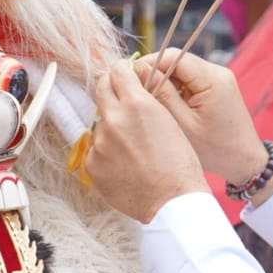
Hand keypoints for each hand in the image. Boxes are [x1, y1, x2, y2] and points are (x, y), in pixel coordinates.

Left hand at [83, 60, 206, 223]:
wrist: (173, 201)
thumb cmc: (179, 164)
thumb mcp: (169, 121)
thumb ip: (145, 102)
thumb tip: (129, 88)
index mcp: (137, 104)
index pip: (118, 70)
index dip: (122, 71)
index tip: (124, 75)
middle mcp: (114, 118)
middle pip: (101, 88)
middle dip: (110, 88)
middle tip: (120, 98)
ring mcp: (100, 142)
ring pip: (99, 123)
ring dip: (112, 127)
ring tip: (133, 148)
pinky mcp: (92, 163)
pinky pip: (95, 149)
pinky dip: (107, 153)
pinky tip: (125, 165)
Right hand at [134, 49, 267, 184]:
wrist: (244, 161)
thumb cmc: (215, 150)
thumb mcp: (183, 124)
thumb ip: (161, 95)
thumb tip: (139, 72)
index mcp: (212, 79)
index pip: (172, 57)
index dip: (148, 64)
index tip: (130, 79)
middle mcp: (218, 72)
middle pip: (177, 61)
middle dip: (156, 75)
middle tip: (140, 95)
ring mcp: (219, 78)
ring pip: (182, 70)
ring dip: (166, 83)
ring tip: (156, 105)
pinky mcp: (218, 86)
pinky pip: (191, 80)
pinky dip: (177, 90)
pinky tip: (171, 108)